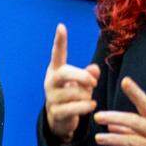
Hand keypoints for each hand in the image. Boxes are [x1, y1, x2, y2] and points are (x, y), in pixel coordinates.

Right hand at [43, 23, 100, 142]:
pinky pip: (74, 108)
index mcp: (56, 70)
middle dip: (81, 76)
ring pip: (74, 93)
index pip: (57, 54)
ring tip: (88, 100)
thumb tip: (95, 69)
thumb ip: (89, 74)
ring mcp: (51, 97)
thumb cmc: (72, 95)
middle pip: (64, 73)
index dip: (59, 41)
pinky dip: (86, 107)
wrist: (60, 119)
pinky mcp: (55, 112)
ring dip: (87, 96)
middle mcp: (50, 82)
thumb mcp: (82, 83)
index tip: (61, 26)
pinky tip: (91, 106)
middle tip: (94, 83)